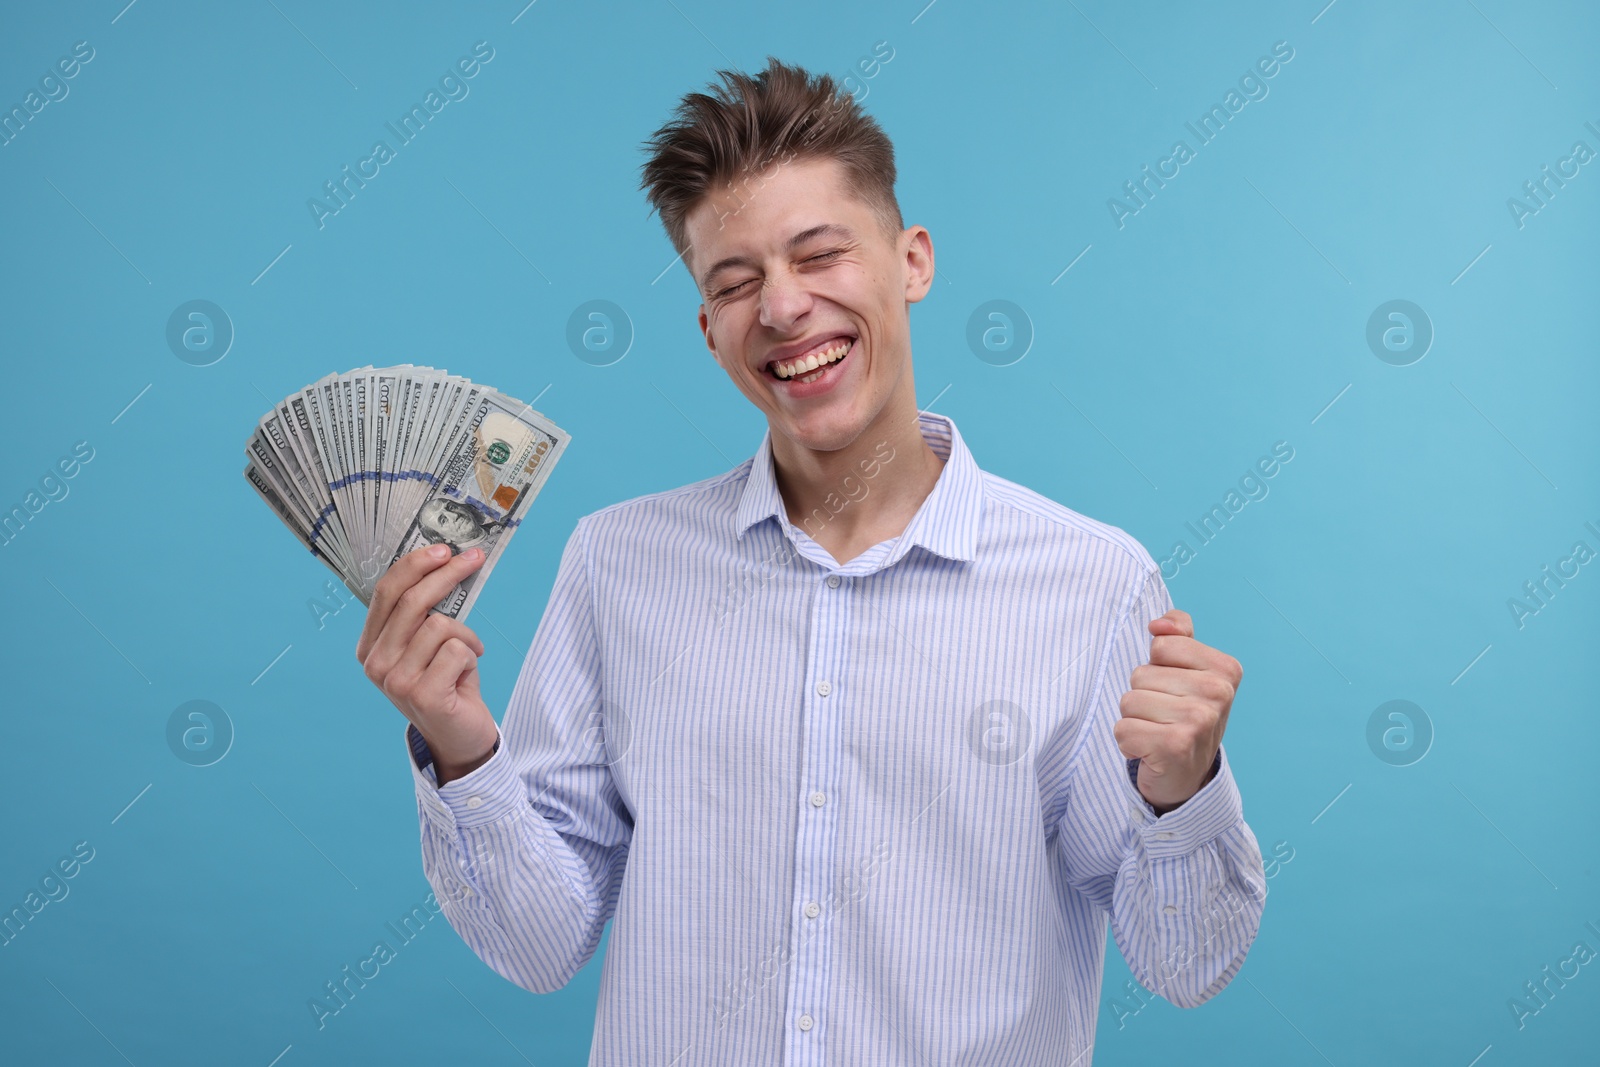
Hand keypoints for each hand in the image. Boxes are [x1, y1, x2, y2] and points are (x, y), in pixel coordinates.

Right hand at [356, 544, 497, 783]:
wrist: (459, 736)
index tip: (443, 549)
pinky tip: (467, 673)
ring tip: (468, 653)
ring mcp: (396, 681)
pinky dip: (472, 654)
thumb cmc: (446, 682)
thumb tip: (447, 562)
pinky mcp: (423, 694)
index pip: (386, 593)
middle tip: (474, 559)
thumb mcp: (428, 645)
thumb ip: (425, 613)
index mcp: (370, 646)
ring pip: (440, 625)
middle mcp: (376, 663)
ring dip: (465, 635)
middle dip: (448, 574)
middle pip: (413, 601)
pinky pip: (457, 649)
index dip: (414, 565)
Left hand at [1114, 608, 1240, 813]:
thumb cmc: (1182, 714)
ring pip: (1129, 701)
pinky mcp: (1176, 746)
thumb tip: (1158, 624)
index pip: (1161, 645)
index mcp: (1225, 669)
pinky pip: (1123, 729)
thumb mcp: (1186, 669)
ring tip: (1157, 732)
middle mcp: (1218, 693)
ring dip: (1134, 719)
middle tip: (1165, 717)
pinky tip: (1149, 750)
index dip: (1157, 667)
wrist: (1187, 775)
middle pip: (1141, 674)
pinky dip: (1128, 742)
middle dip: (1143, 695)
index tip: (1175, 689)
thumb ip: (1176, 635)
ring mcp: (1199, 720)